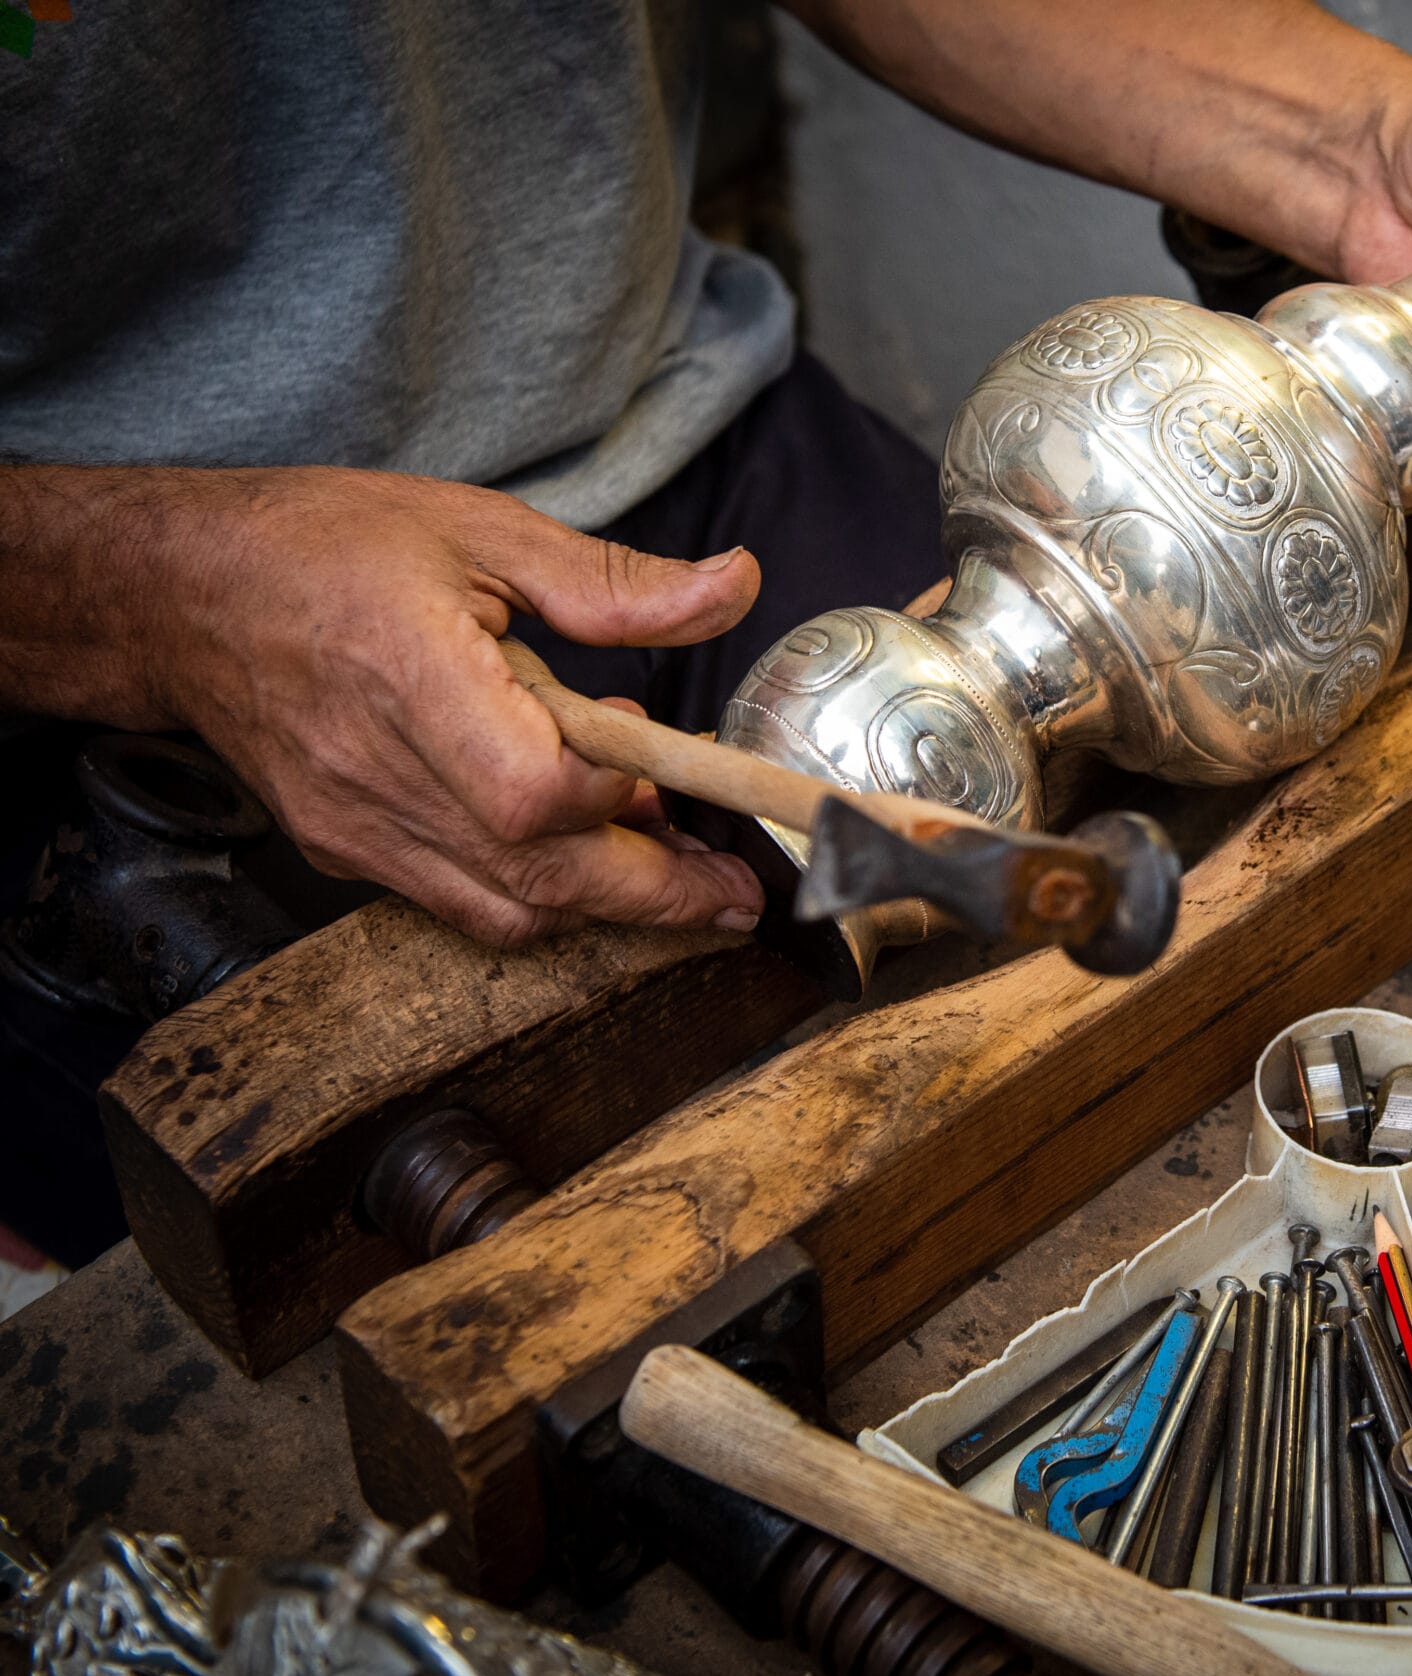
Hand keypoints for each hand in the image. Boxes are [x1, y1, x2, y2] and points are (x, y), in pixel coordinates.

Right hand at [149, 468, 768, 946]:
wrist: (178, 592)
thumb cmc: (322, 546)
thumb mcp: (480, 530)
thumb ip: (613, 582)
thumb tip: (731, 588)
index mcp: (414, 683)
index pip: (536, 797)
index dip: (619, 800)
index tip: (672, 768)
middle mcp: (380, 779)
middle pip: (540, 881)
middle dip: (658, 895)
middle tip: (737, 891)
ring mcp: (358, 830)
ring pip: (506, 913)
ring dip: (604, 906)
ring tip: (676, 870)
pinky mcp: (346, 852)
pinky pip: (461, 906)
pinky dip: (537, 895)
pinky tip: (580, 852)